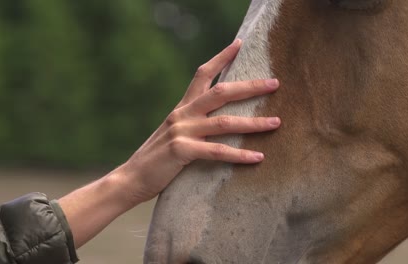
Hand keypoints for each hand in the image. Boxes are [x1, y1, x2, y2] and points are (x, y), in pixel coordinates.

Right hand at [117, 39, 280, 204]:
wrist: (131, 178)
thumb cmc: (158, 157)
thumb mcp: (175, 132)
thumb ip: (193, 123)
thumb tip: (219, 120)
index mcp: (182, 108)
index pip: (202, 75)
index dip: (221, 57)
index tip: (239, 43)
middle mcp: (183, 114)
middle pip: (221, 92)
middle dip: (250, 87)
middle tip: (275, 83)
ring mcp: (182, 131)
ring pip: (225, 122)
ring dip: (254, 123)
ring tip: (276, 122)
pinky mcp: (181, 151)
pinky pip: (217, 151)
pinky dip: (239, 155)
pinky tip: (258, 157)